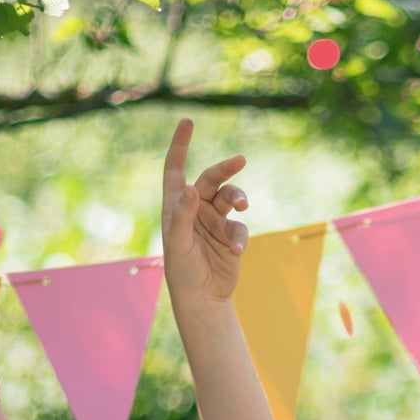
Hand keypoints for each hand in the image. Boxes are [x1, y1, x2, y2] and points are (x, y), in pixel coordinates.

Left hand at [160, 119, 248, 301]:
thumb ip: (184, 216)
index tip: (188, 121)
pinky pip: (240, 229)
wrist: (202, 297)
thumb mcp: (179, 244)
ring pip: (231, 198)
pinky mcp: (231, 236)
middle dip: (226, 169)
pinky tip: (235, 252)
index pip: (176, 169)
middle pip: (212, 179)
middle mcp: (196, 208)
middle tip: (240, 160)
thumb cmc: (181, 271)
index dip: (180, 145)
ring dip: (238, 198)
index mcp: (176, 205)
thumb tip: (190, 188)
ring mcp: (215, 221)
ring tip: (243, 206)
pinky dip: (240, 238)